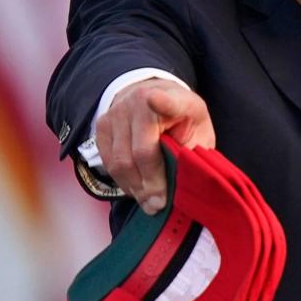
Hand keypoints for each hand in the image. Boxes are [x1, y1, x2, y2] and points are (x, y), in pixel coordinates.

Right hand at [94, 78, 215, 213]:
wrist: (152, 94)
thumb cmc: (182, 119)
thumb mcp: (199, 130)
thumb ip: (194, 152)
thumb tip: (186, 188)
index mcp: (173, 98)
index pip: (166, 100)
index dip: (161, 101)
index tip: (155, 99)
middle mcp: (139, 100)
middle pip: (139, 152)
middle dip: (149, 184)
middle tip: (158, 206)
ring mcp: (117, 112)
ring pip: (119, 161)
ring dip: (135, 187)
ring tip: (148, 202)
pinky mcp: (102, 126)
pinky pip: (107, 163)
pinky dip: (122, 181)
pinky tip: (136, 188)